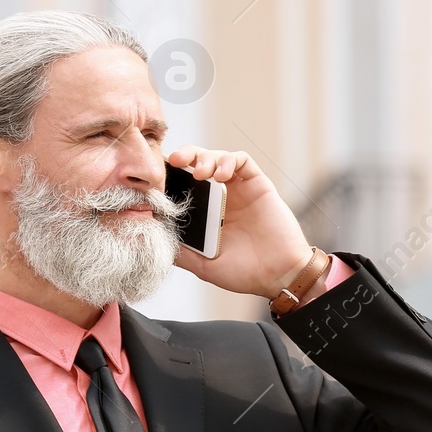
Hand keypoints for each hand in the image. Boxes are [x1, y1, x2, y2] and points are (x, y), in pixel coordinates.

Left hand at [166, 146, 313, 297]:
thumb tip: (154, 238)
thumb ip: (181, 252)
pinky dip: (228, 160)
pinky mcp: (258, 184)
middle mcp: (221, 197)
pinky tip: (220, 175)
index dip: (170, 176)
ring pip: (218, 156)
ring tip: (200, 173)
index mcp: (207, 213)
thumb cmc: (245, 273)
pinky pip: (242, 160)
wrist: (278, 275)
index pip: (184, 184)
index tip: (157, 179)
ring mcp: (240, 189)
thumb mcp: (203, 265)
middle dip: (185, 156)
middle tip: (174, 162)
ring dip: (205, 157)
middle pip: (198, 163)